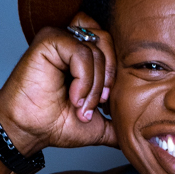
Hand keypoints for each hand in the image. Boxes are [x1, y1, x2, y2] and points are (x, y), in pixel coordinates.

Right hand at [0, 12, 117, 154]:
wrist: (30, 132)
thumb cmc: (57, 125)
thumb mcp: (99, 126)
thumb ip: (120, 123)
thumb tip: (143, 135)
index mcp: (86, 55)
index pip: (117, 48)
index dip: (116, 77)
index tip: (105, 106)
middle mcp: (74, 41)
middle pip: (110, 43)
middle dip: (109, 80)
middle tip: (98, 105)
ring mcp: (61, 38)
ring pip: (97, 50)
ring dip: (94, 86)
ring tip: (80, 106)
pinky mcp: (49, 39)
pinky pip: (81, 51)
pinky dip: (83, 78)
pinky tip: (73, 97)